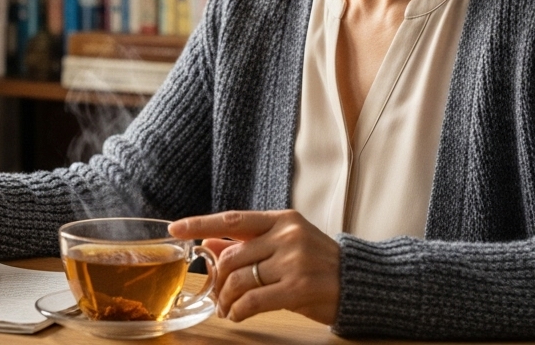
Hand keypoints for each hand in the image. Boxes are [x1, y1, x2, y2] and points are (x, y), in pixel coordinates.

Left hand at [169, 210, 339, 324]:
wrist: (359, 282)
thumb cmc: (320, 262)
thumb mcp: (285, 244)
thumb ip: (249, 243)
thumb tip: (209, 242)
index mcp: (282, 219)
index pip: (232, 219)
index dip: (200, 223)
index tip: (175, 228)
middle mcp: (287, 236)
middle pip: (231, 256)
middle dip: (217, 279)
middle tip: (215, 294)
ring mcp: (294, 261)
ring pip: (239, 279)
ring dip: (226, 298)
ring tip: (226, 308)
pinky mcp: (298, 288)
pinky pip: (254, 301)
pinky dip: (239, 311)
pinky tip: (238, 315)